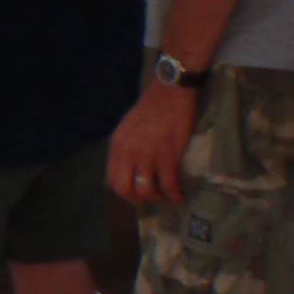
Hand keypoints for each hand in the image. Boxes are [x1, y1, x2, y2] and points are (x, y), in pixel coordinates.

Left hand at [107, 86, 197, 210]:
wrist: (169, 93)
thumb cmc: (151, 108)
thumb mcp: (127, 129)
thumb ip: (125, 149)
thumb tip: (127, 169)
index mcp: (117, 146)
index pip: (113, 180)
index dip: (125, 193)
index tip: (136, 194)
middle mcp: (128, 153)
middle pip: (125, 190)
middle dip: (138, 200)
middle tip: (151, 199)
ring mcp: (148, 156)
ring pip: (146, 191)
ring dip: (158, 198)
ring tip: (166, 197)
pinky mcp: (168, 156)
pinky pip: (169, 184)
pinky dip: (175, 195)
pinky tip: (180, 197)